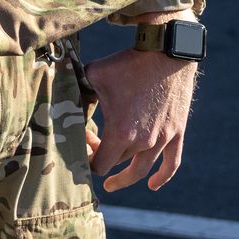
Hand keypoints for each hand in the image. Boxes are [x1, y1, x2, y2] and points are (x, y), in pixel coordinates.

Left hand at [83, 37, 197, 191]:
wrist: (165, 52)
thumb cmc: (126, 63)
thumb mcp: (93, 74)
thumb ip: (77, 91)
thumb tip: (61, 96)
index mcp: (120, 132)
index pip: (99, 164)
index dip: (88, 157)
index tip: (85, 141)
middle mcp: (142, 142)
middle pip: (118, 163)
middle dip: (103, 155)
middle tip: (93, 142)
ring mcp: (162, 139)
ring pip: (141, 168)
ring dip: (126, 177)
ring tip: (112, 184)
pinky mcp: (176, 132)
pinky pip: (172, 163)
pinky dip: (162, 177)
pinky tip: (152, 185)